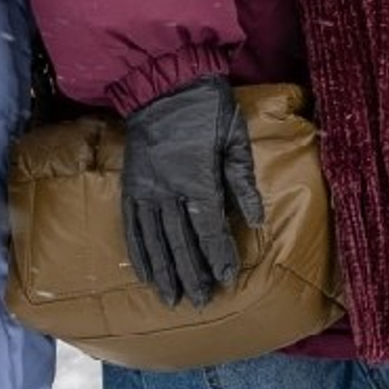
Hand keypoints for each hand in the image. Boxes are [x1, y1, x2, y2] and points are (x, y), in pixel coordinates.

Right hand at [118, 77, 263, 309]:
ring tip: (173, 299)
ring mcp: (145, 191)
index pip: (209, 230)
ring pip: (154, 241)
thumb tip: (258, 219)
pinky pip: (132, 226)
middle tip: (202, 302)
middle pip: (181, 243)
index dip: (219, 257)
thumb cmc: (208, 110)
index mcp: (197, 181)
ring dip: (164, 272)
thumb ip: (243, 182)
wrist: (164, 87)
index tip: (228, 279)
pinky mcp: (130, 187)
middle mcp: (167, 192)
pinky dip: (139, 252)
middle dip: (193, 275)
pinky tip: (145, 272)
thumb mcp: (235, 139)